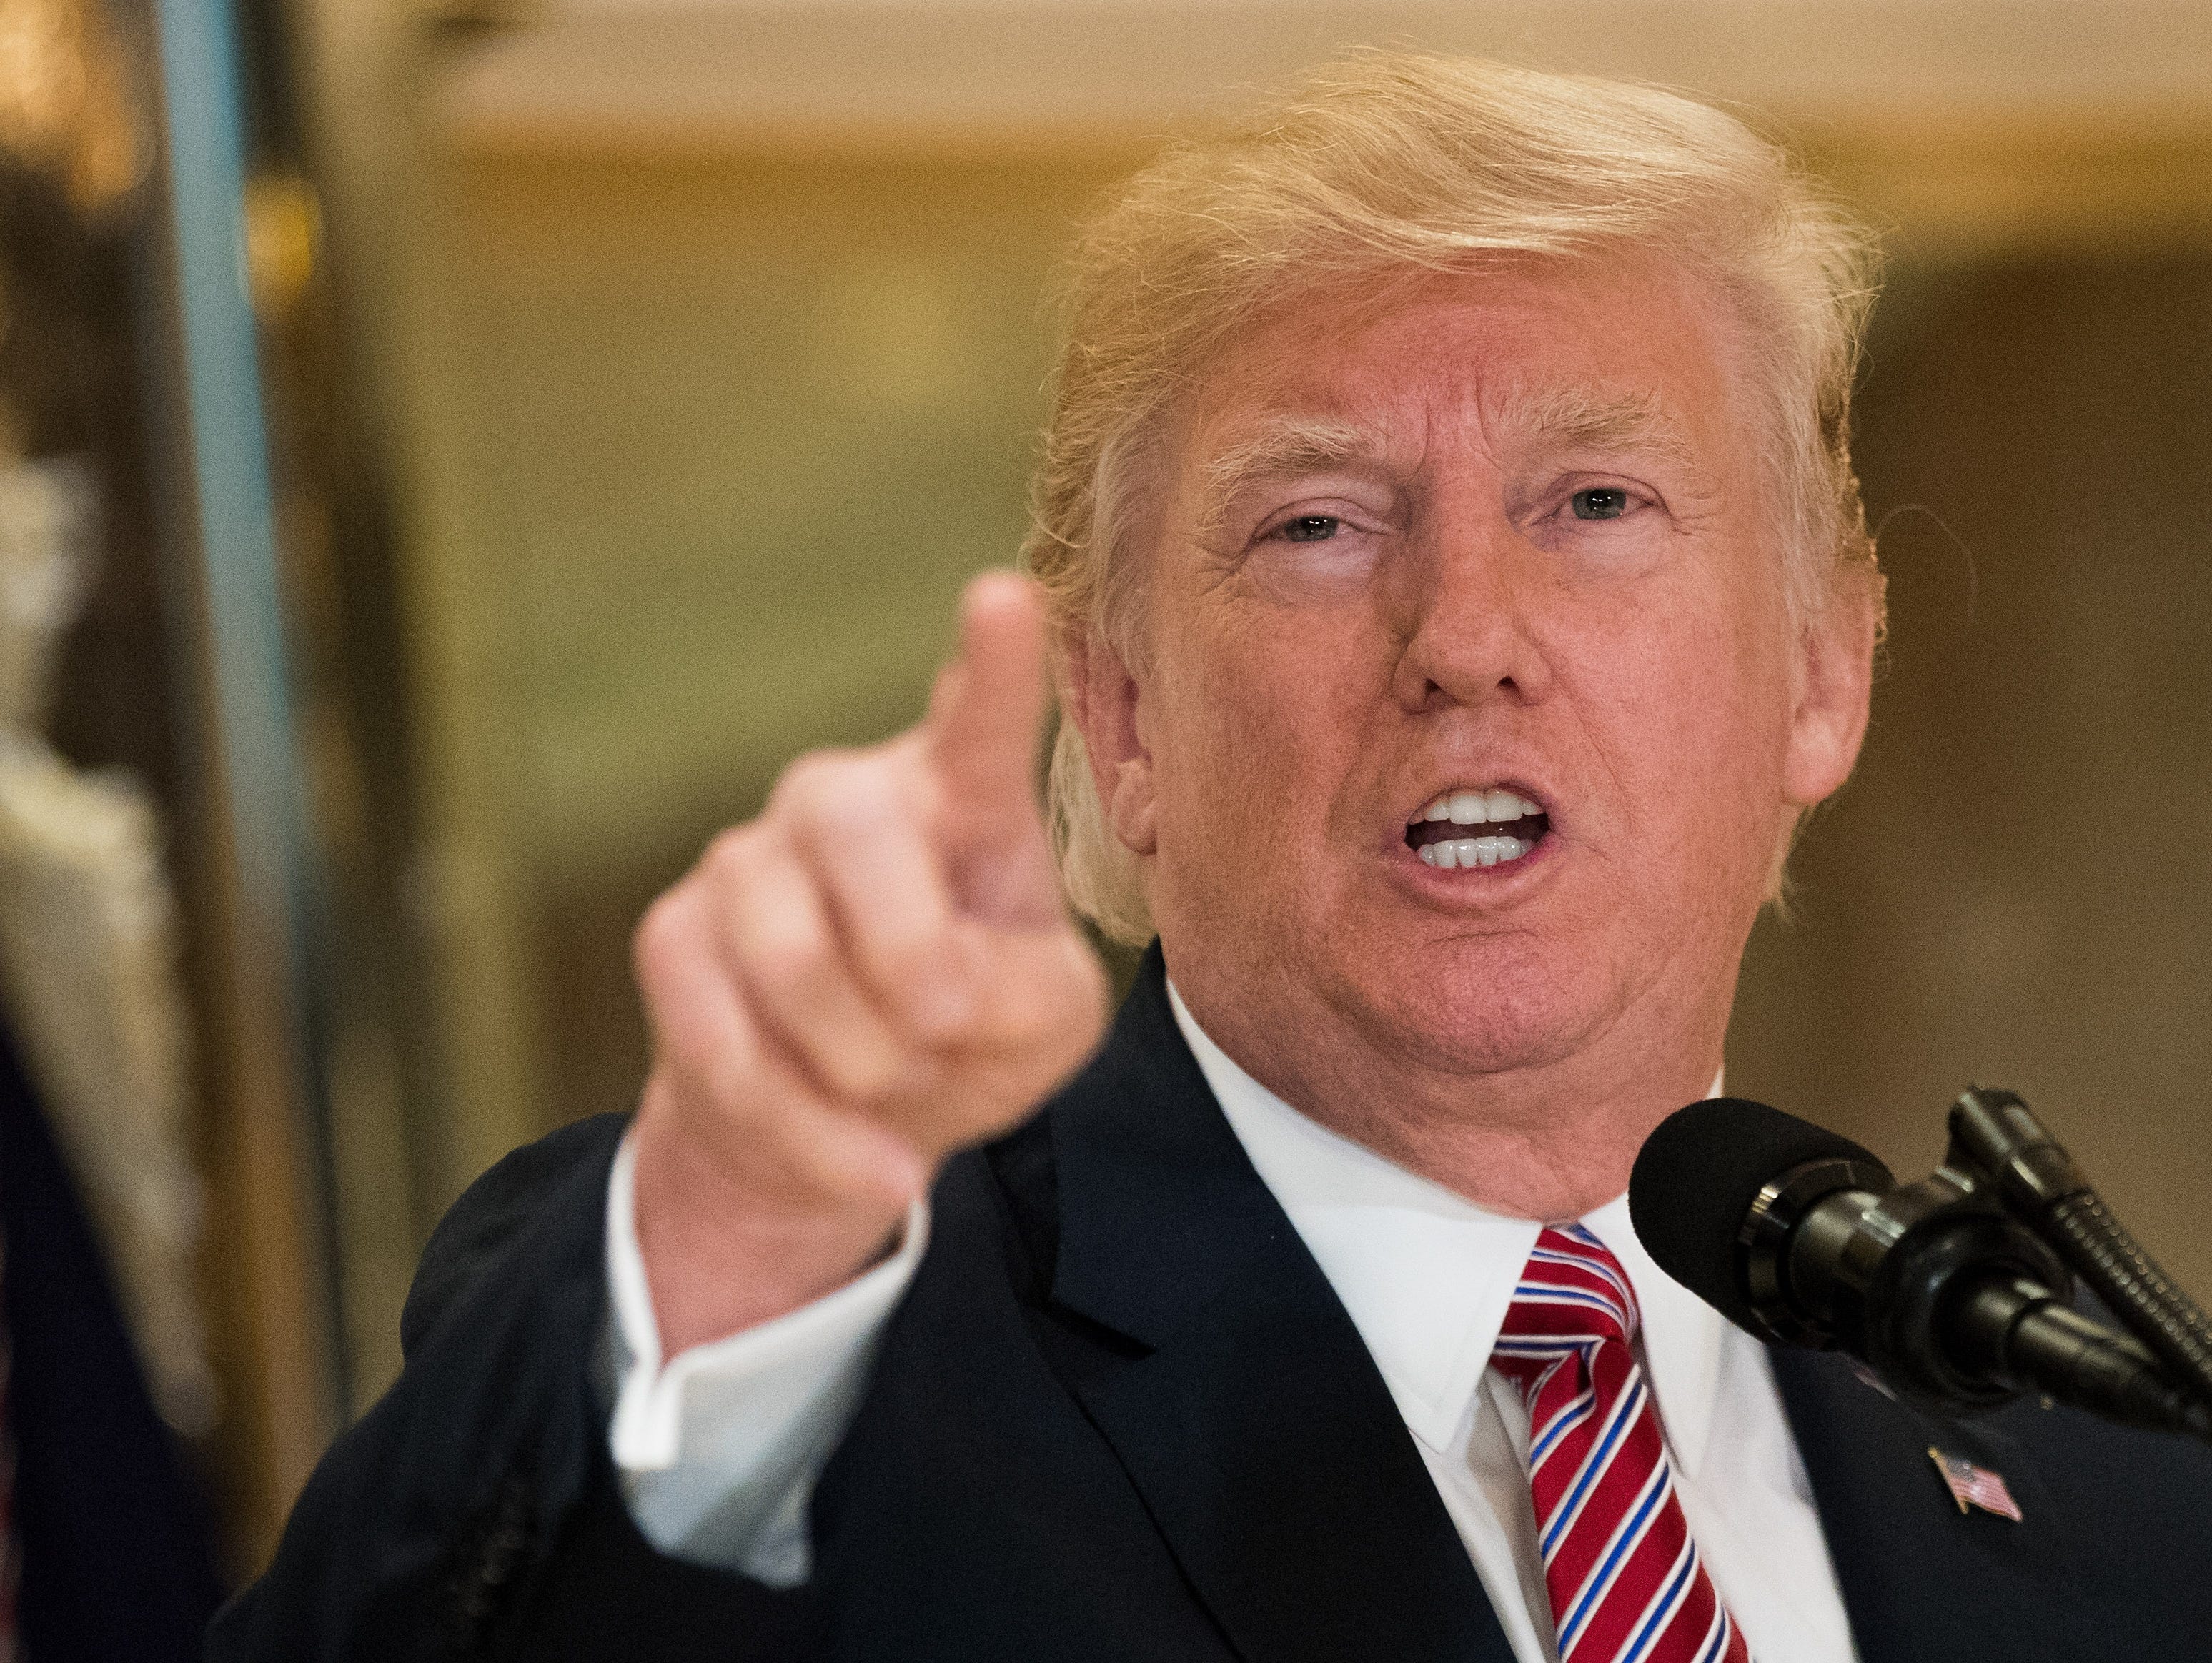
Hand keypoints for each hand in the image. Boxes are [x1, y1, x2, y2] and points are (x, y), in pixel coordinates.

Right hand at [627, 572, 1107, 1354]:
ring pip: (789, 959)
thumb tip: (937, 988)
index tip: (1002, 596)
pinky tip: (869, 1159)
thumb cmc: (969, 1036)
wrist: (848, 1123)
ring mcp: (749, 860)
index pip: (979, 723)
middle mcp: (846, 800)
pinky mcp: (674, 937)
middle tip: (949, 1025)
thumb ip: (1029, 991)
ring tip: (899, 1084)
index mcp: (961, 798)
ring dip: (867, 1065)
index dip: (993, 666)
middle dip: (914, 962)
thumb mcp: (1046, 1025)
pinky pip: (727, 1046)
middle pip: (857, 830)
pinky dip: (815, 1133)